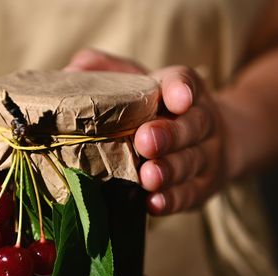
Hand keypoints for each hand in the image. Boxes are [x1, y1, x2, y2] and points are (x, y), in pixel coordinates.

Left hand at [66, 49, 229, 214]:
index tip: (176, 98)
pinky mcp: (202, 187)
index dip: (180, 89)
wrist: (207, 142)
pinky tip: (154, 203)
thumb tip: (70, 73)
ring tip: (148, 177)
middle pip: (192, 125)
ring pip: (191, 162)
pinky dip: (172, 199)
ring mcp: (205, 156)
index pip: (185, 82)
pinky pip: (190, 194)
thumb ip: (105, 69)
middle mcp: (200, 121)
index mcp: (181, 91)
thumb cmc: (155, 110)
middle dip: (169, 135)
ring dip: (169, 171)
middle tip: (145, 142)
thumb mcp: (135, 82)